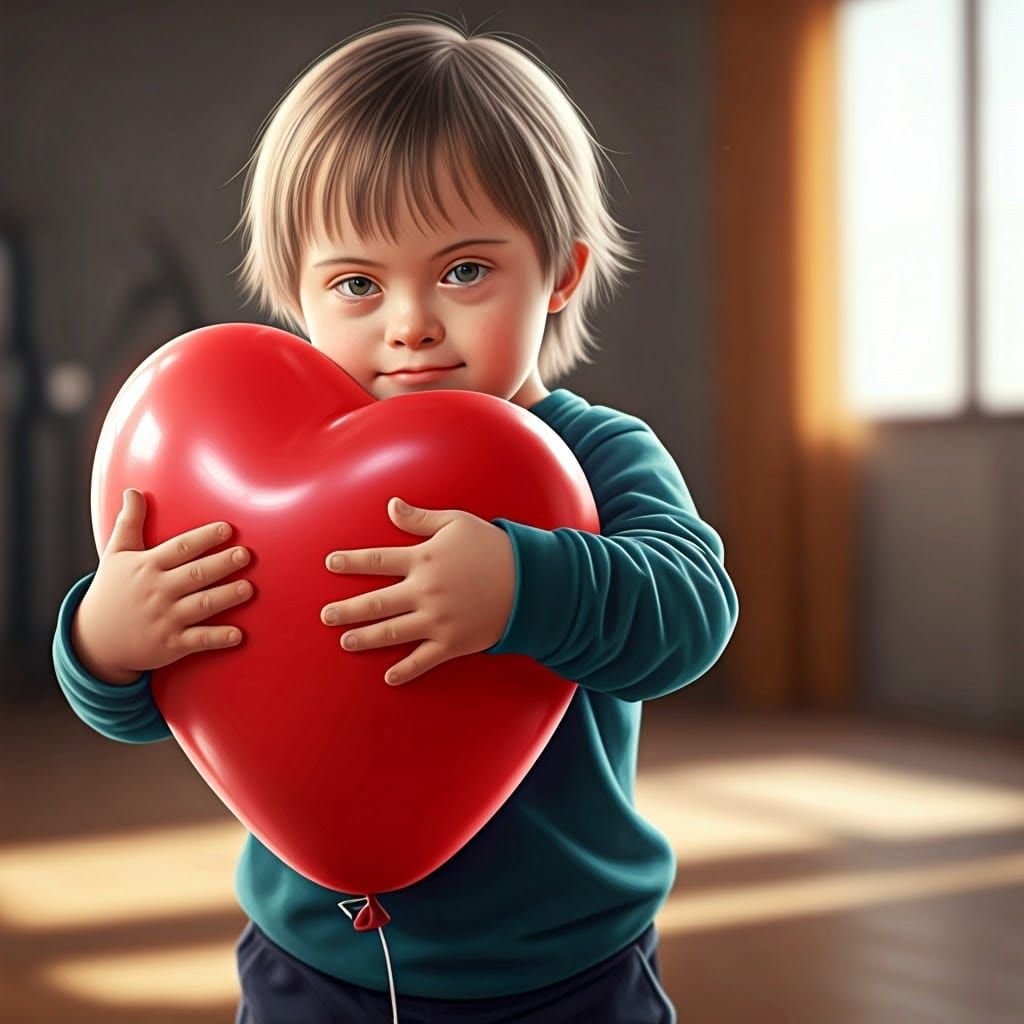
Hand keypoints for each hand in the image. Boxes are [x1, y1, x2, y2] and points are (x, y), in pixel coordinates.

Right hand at [71, 489, 253, 682]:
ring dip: (225, 597)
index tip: (227, 529)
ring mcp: (164, 619)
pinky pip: (197, 640)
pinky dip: (218, 638)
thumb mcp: (115, 555)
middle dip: (220, 564)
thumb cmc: (111, 591)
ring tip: (249, 588)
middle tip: (245, 555)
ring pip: (200, 605)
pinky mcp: (170, 644)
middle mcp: (157, 591)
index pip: (180, 549)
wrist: (95, 640)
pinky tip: (238, 635)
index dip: (204, 538)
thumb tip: (133, 490)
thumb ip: (129, 522)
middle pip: (194, 575)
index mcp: (147, 567)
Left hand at [321, 497, 515, 686]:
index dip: (350, 562)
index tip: (329, 563)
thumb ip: (420, 518)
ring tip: (345, 641)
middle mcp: (425, 591)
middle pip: (376, 602)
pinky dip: (405, 671)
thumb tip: (390, 506)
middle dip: (347, 610)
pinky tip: (388, 677)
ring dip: (365, 638)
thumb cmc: (493, 547)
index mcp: (423, 559)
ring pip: (391, 632)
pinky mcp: (453, 642)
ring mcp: (438, 620)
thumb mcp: (457, 523)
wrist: (531, 582)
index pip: (377, 561)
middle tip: (325, 616)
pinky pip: (423, 660)